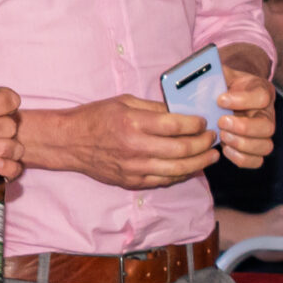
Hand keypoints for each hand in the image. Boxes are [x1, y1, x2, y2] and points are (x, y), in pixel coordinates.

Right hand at [45, 96, 217, 189]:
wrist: (69, 142)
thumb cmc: (96, 117)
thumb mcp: (125, 102)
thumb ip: (155, 108)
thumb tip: (182, 111)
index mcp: (134, 123)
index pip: (176, 125)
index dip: (196, 124)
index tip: (204, 121)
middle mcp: (135, 147)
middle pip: (181, 149)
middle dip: (203, 144)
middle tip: (213, 138)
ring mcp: (133, 167)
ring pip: (176, 169)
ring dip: (199, 162)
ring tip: (212, 156)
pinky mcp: (131, 181)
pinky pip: (163, 180)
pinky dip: (181, 174)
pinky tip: (192, 168)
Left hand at [215, 65, 275, 169]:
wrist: (229, 96)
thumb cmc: (224, 86)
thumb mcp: (222, 73)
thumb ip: (214, 74)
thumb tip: (198, 78)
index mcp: (261, 91)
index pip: (262, 96)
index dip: (241, 100)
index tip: (220, 99)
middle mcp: (267, 114)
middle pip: (268, 126)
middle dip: (243, 127)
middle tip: (221, 122)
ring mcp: (263, 134)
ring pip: (265, 146)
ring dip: (242, 144)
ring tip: (222, 136)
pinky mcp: (255, 149)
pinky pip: (256, 161)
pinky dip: (241, 158)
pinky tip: (225, 148)